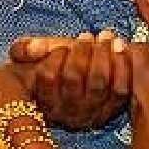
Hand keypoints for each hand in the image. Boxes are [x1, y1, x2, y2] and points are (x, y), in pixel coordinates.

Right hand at [8, 30, 131, 129]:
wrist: (89, 77)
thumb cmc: (59, 66)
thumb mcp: (36, 58)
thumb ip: (25, 49)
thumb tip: (28, 48)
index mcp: (45, 101)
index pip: (48, 76)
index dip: (56, 56)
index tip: (64, 45)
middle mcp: (67, 113)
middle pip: (73, 78)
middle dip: (81, 51)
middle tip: (86, 35)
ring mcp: (93, 114)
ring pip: (98, 83)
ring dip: (102, 54)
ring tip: (105, 36)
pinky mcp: (115, 110)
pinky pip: (121, 88)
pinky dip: (122, 64)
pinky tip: (120, 46)